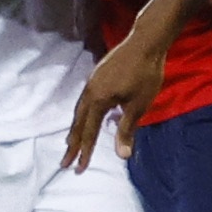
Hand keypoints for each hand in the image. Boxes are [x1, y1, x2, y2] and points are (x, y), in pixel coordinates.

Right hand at [68, 33, 166, 173]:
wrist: (146, 41)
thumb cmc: (146, 74)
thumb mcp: (139, 105)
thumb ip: (127, 130)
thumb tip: (122, 156)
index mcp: (97, 100)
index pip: (88, 132)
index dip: (84, 152)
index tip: (78, 169)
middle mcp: (89, 91)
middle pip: (78, 122)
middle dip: (72, 144)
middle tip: (65, 162)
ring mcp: (92, 81)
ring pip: (80, 110)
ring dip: (75, 128)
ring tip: (71, 143)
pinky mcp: (97, 75)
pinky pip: (85, 100)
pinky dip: (82, 114)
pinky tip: (87, 117)